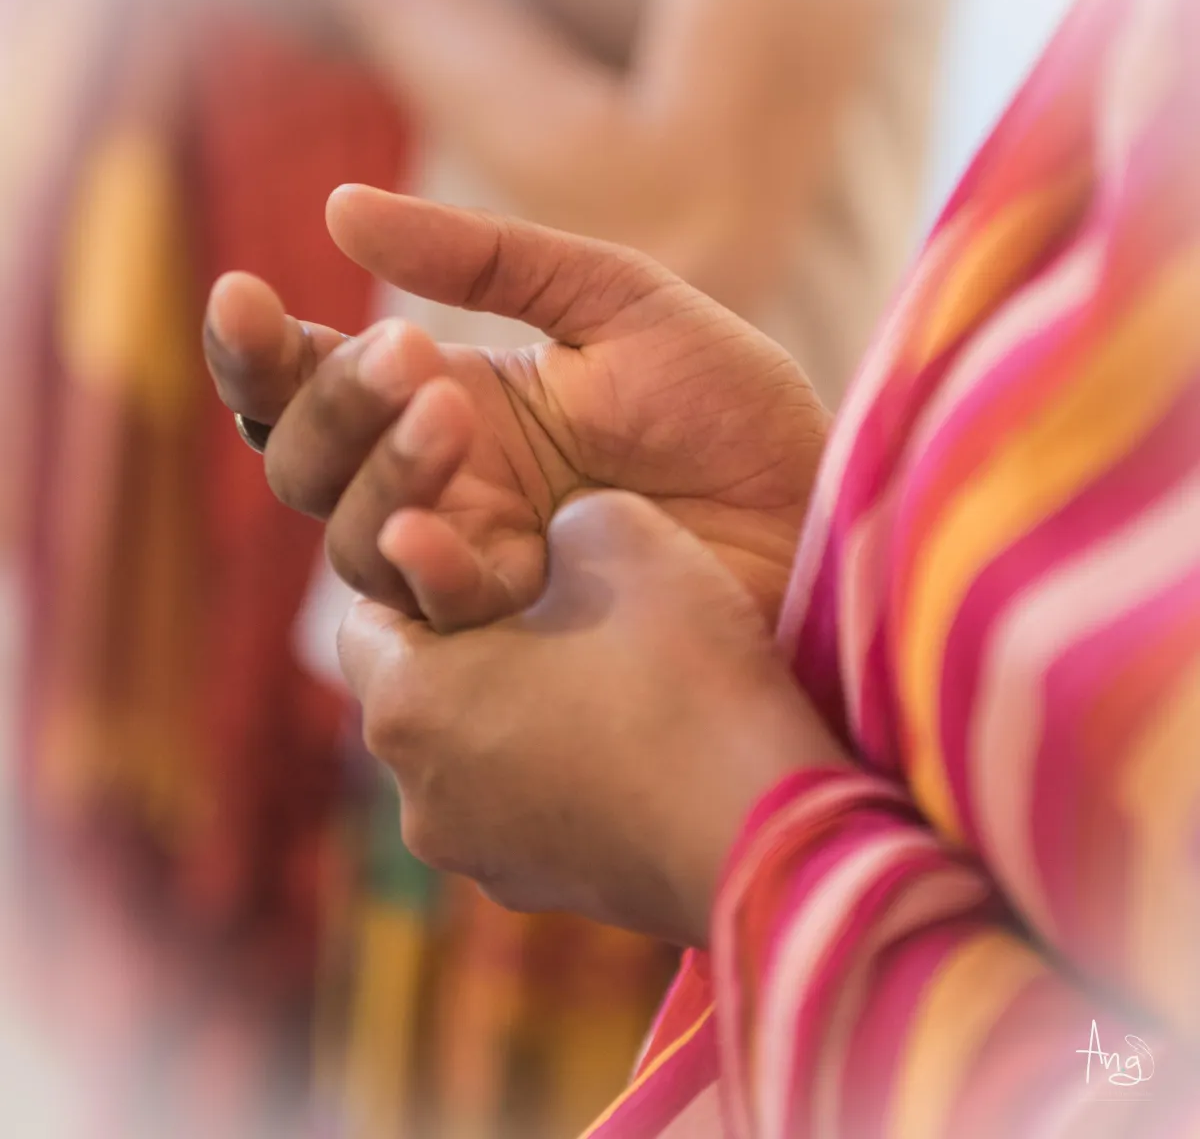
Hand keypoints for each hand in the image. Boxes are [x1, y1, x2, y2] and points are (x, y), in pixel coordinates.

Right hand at [204, 186, 828, 631]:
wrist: (816, 508)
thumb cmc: (729, 405)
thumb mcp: (614, 301)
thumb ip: (486, 257)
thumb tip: (338, 209)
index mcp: (451, 404)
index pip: (313, 385)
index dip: (261, 351)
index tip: (246, 293)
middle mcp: (444, 488)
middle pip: (309, 467)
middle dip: (334, 406)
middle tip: (406, 353)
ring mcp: (477, 563)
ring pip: (354, 541)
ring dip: (377, 472)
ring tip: (446, 409)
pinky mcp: (519, 632)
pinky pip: (435, 611)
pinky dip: (424, 567)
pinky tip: (431, 530)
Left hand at [337, 491, 844, 946]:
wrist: (774, 831)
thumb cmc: (685, 674)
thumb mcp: (622, 535)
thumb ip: (559, 516)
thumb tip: (557, 537)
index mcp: (408, 703)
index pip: (365, 619)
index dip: (426, 577)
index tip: (499, 562)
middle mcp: (418, 797)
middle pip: (417, 693)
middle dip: (468, 646)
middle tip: (553, 613)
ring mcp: (479, 859)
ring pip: (469, 755)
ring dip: (512, 713)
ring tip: (602, 678)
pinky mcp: (544, 892)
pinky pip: (521, 807)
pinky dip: (552, 772)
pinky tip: (633, 744)